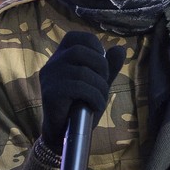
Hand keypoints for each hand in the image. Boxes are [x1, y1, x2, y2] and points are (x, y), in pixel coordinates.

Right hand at [39, 31, 124, 152]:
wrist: (62, 133)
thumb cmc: (79, 107)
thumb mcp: (96, 84)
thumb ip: (107, 67)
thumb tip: (120, 48)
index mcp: (60, 58)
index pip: (75, 37)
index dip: (93, 44)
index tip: (101, 62)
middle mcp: (51, 64)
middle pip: (80, 51)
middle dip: (100, 66)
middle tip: (103, 83)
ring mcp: (49, 78)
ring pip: (82, 71)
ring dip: (99, 87)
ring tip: (99, 99)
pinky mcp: (51, 93)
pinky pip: (79, 88)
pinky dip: (95, 98)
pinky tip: (95, 106)